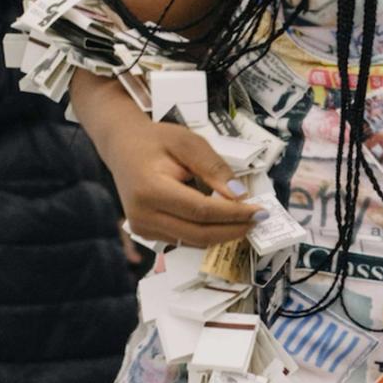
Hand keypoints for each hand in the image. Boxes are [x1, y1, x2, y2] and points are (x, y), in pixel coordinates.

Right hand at [100, 113, 262, 249]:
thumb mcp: (188, 143)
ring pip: (192, 241)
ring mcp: (142, 228)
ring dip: (223, 234)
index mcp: (150, 190)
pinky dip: (207, 233)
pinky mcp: (146, 233)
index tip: (259, 211)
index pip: (201, 211)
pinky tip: (223, 222)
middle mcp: (143, 215)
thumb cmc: (156, 140)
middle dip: (233, 229)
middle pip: (198, 233)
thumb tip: (239, 194)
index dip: (233, 214)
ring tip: (245, 221)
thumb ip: (213, 168)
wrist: (123, 148)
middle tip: (258, 220)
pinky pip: (183, 239)